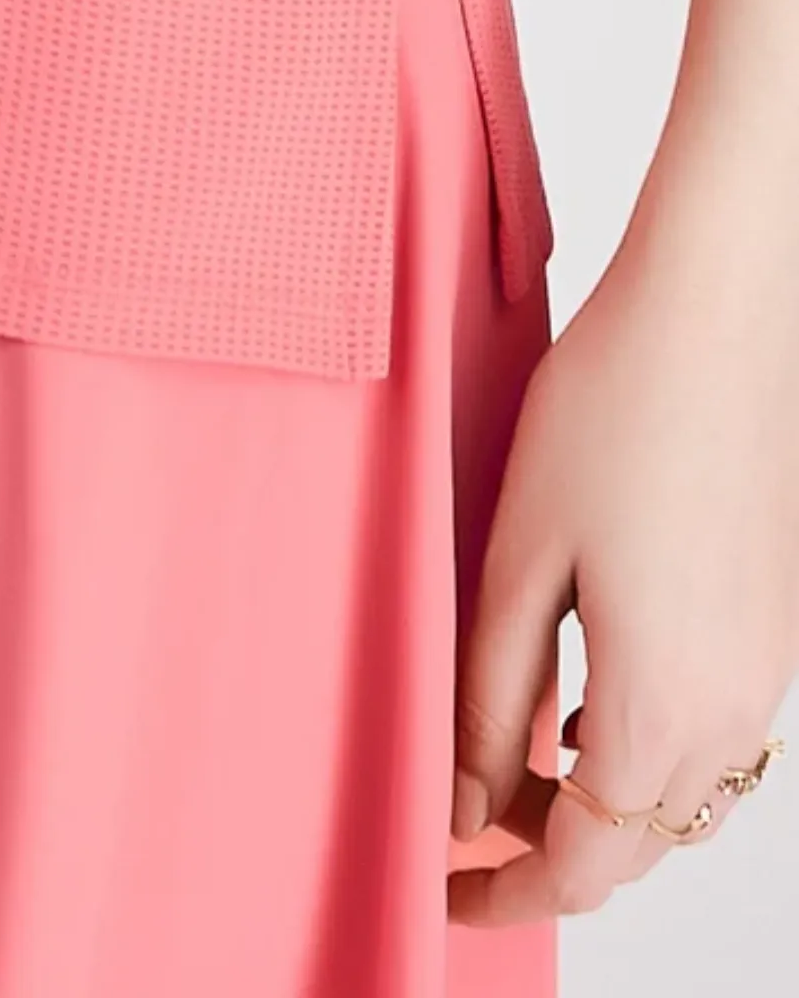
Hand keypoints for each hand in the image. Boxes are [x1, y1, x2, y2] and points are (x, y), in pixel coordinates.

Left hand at [447, 222, 798, 924]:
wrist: (720, 312)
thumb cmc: (614, 412)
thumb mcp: (518, 561)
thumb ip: (486, 698)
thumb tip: (463, 805)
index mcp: (663, 703)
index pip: (581, 865)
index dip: (503, 895)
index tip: (441, 888)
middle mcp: (737, 704)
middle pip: (639, 844)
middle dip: (546, 854)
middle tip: (462, 823)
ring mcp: (770, 664)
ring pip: (682, 795)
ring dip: (600, 804)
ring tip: (511, 762)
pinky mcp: (777, 621)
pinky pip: (714, 733)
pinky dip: (647, 750)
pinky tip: (589, 698)